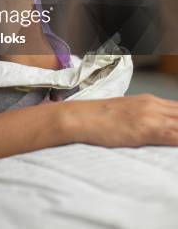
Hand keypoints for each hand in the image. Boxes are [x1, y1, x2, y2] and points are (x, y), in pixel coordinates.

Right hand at [62, 94, 177, 147]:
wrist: (81, 117)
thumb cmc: (100, 119)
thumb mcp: (127, 113)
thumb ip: (144, 117)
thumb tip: (155, 129)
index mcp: (149, 100)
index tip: (177, 129)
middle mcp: (153, 104)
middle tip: (176, 137)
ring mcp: (150, 115)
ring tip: (175, 141)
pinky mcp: (146, 129)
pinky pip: (174, 135)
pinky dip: (177, 140)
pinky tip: (176, 150)